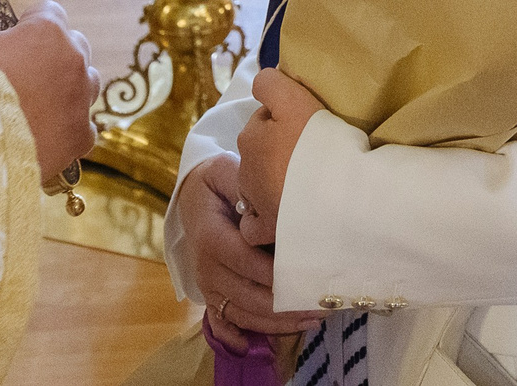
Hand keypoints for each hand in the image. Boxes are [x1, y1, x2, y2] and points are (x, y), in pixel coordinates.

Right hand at [0, 0, 100, 173]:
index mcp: (47, 32)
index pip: (48, 11)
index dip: (26, 24)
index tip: (9, 39)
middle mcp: (73, 62)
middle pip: (73, 46)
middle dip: (50, 54)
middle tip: (18, 73)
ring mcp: (80, 101)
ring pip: (83, 85)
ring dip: (64, 89)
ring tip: (32, 104)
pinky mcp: (78, 138)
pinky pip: (80, 126)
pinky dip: (64, 129)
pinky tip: (39, 134)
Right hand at [172, 154, 324, 349]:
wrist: (193, 199)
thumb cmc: (217, 184)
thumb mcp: (226, 172)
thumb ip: (246, 186)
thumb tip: (273, 199)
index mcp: (212, 237)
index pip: (246, 261)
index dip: (276, 273)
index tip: (308, 278)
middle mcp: (207, 267)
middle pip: (248, 295)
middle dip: (286, 303)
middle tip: (322, 304)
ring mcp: (209, 286)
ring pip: (243, 314)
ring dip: (278, 322)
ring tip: (313, 319)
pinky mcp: (212, 297)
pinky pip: (226, 323)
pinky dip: (245, 336)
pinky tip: (268, 344)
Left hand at [236, 68, 327, 245]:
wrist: (333, 195)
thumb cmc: (315, 143)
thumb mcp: (293, 98)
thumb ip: (270, 83)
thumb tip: (261, 82)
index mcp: (250, 136)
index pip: (263, 118)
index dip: (285, 117)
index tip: (308, 122)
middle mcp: (245, 168)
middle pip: (260, 152)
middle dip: (277, 150)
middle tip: (310, 151)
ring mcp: (255, 201)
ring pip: (256, 186)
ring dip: (272, 182)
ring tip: (304, 182)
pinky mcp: (267, 229)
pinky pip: (254, 226)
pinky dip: (261, 221)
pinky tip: (279, 215)